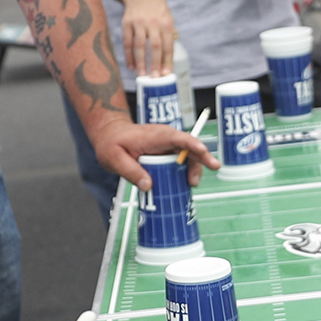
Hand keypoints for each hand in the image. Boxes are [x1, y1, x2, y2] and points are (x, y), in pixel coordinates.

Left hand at [88, 115, 217, 193]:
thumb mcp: (114, 159)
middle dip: (201, 158)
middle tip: (210, 170)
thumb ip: (130, 172)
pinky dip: (186, 171)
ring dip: (194, 168)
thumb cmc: (112, 143)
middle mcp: (166, 138)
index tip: (202, 150)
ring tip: (192, 184)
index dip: (191, 144)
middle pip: (189, 146)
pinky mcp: (167, 152)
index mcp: (154, 136)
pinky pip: (181, 160)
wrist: (110, 134)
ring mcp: (168, 145)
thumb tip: (148, 186)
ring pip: (188, 155)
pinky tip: (186, 184)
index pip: (176, 138)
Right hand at [118, 0, 175, 78]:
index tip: (166, 73)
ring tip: (142, 74)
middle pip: (154, 46)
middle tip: (154, 77)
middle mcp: (153, 22)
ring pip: (139, 45)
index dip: (167, 60)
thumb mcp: (167, 18)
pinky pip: (127, 42)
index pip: (168, 45)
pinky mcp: (127, 23)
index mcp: (166, 23)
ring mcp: (139, 23)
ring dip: (141, 62)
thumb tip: (165, 62)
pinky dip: (129, 56)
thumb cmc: (156, 10)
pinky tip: (131, 66)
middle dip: (155, 63)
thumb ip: (167, 37)